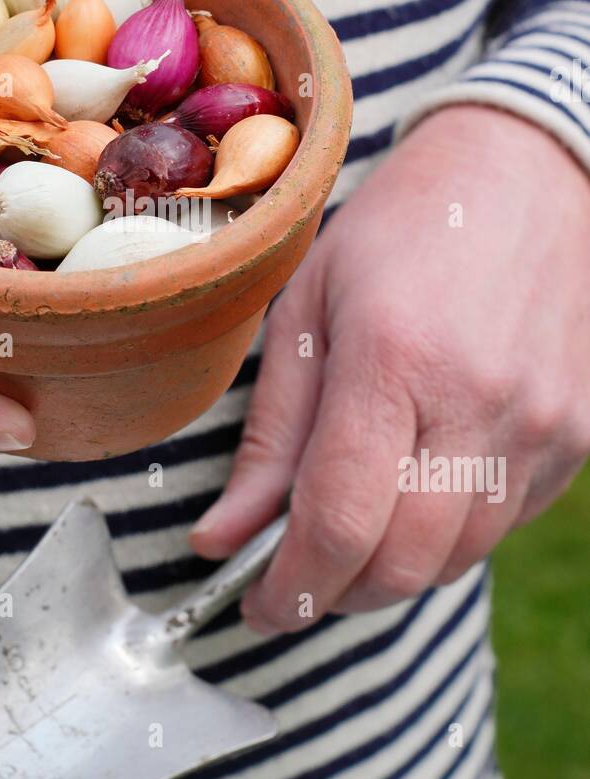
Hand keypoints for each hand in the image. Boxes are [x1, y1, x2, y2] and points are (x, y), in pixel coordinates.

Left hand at [192, 105, 589, 632]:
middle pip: (402, 566)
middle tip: (289, 582)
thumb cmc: (402, 229)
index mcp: (395, 359)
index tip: (252, 604)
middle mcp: (481, 404)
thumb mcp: (307, 306)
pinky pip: (500, 528)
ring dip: (388, 573)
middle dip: (333, 596)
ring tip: (345, 536)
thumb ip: (271, 434)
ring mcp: (541, 428)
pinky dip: (443, 537)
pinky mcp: (575, 440)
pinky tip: (411, 494)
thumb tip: (224, 538)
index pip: (337, 523)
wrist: (529, 174)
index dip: (286, 586)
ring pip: (455, 561)